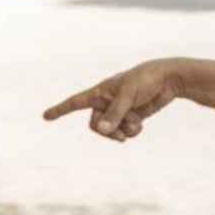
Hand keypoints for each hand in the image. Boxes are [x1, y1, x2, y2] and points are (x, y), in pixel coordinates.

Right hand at [42, 59, 184, 141]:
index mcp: (101, 92)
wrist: (170, 79)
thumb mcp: (128, 95)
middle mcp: (107, 102)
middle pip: (96, 125)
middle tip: (120, 135)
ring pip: (111, 131)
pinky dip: (132, 131)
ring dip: (123, 131)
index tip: (45, 116)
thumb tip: (101, 130)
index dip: (60, 110)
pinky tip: (142, 125)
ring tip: (136, 123)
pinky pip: (125, 132)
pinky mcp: (132, 116)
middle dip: (107, 131)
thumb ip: (115, 114)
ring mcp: (119, 110)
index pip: (75, 102)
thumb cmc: (147, 80)